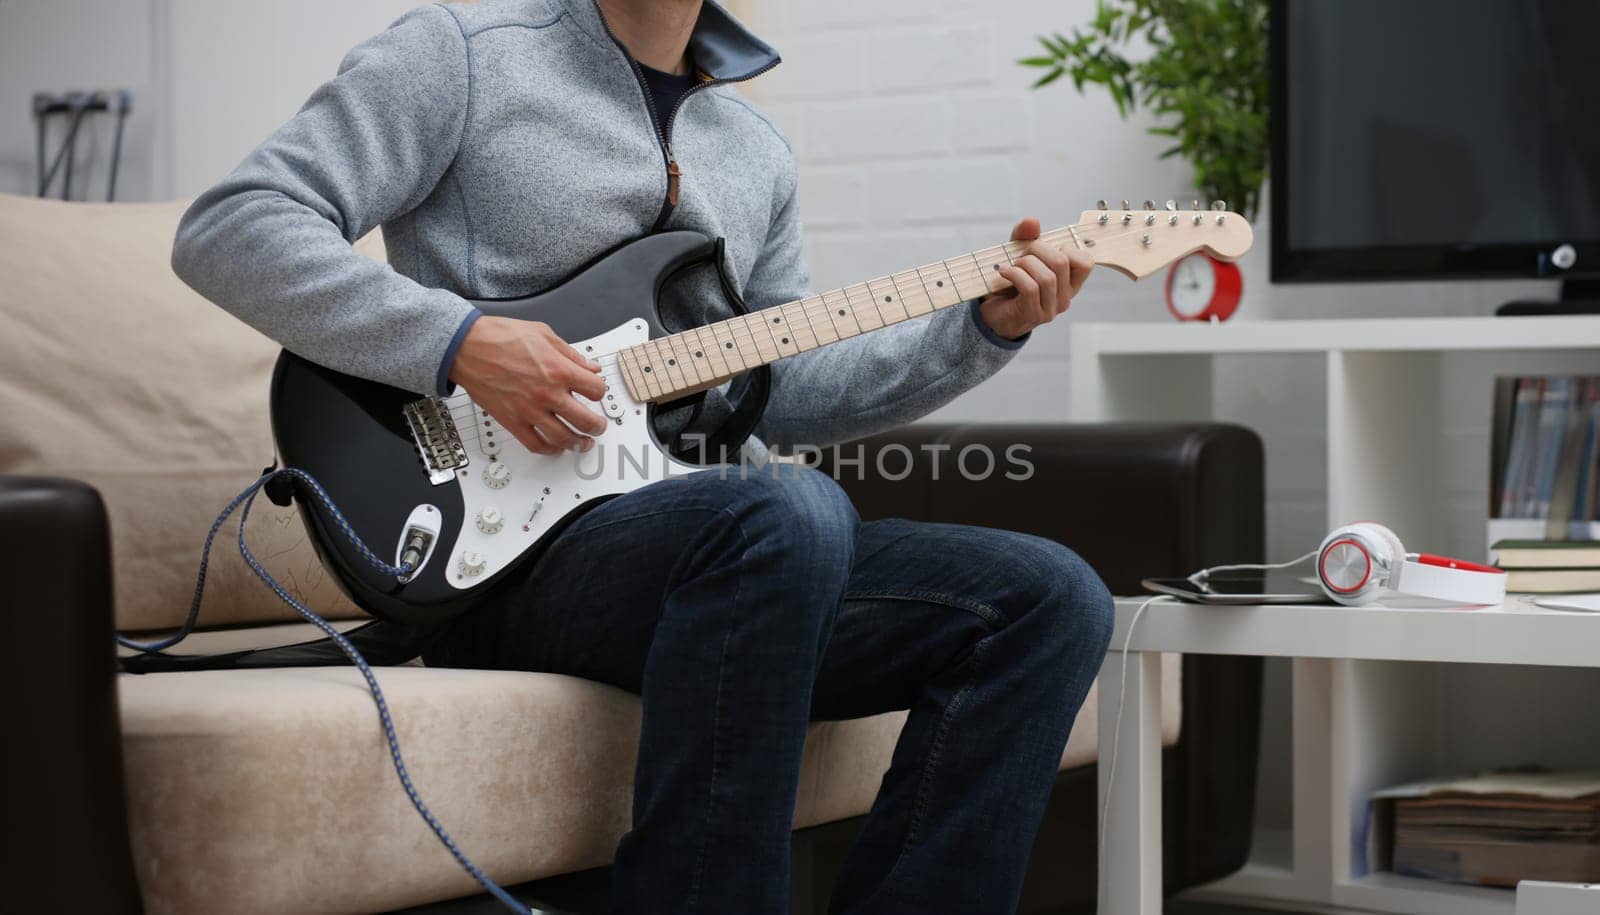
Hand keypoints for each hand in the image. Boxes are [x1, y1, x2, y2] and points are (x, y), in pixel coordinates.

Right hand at [448, 316, 607, 454]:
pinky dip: (549, 449)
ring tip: (583, 442)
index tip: (595, 392)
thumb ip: (571, 354)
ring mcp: (530, 410)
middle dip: (597, 426)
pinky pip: (536, 444)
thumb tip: (590, 366)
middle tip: (598, 426)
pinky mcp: (512, 421)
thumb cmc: (499, 337)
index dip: (599, 391)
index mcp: (559, 370)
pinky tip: (555, 446)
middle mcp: (547, 393)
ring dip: (578, 443)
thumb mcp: (544, 333)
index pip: (596, 390)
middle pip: (586, 420)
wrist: (467, 347)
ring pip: (563, 438)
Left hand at [978, 217, 1093, 339]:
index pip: (1086, 263)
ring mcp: (1050, 309)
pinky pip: (1030, 288)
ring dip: (1024, 264)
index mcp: (1069, 284)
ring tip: (1012, 266)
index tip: (1046, 251)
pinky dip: (1013, 274)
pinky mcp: (1032, 315)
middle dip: (1037, 249)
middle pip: (1061, 263)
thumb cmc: (1011, 285)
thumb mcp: (1020, 256)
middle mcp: (1064, 298)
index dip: (1066, 248)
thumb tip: (1033, 221)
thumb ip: (1026, 237)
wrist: (993, 314)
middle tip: (1021, 254)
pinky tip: (1004, 272)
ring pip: (1047, 277)